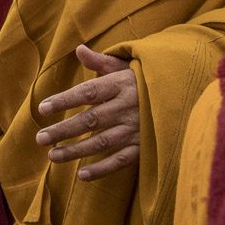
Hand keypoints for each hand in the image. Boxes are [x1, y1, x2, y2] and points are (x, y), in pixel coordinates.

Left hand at [35, 44, 139, 180]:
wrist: (184, 95)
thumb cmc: (145, 81)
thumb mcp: (126, 67)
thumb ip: (101, 62)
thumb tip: (79, 49)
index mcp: (120, 85)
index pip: (87, 92)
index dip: (64, 100)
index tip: (43, 108)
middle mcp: (127, 107)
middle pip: (90, 120)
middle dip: (63, 130)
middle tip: (40, 138)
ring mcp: (136, 128)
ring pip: (101, 142)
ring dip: (75, 151)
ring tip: (52, 155)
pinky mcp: (144, 146)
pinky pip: (121, 160)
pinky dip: (102, 169)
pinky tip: (82, 176)